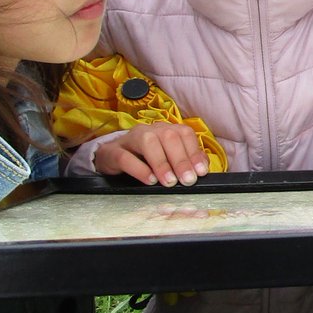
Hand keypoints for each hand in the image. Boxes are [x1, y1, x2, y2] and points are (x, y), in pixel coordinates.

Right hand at [93, 123, 210, 185]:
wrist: (110, 157)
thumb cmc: (143, 159)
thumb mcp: (166, 159)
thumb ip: (185, 160)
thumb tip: (202, 168)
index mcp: (165, 130)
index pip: (184, 134)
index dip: (194, 152)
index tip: (201, 172)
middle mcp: (150, 131)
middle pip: (168, 136)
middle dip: (181, 160)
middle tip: (187, 180)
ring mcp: (130, 139)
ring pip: (148, 142)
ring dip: (162, 163)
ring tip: (170, 182)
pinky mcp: (113, 152)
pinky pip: (126, 157)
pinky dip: (140, 170)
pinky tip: (150, 180)